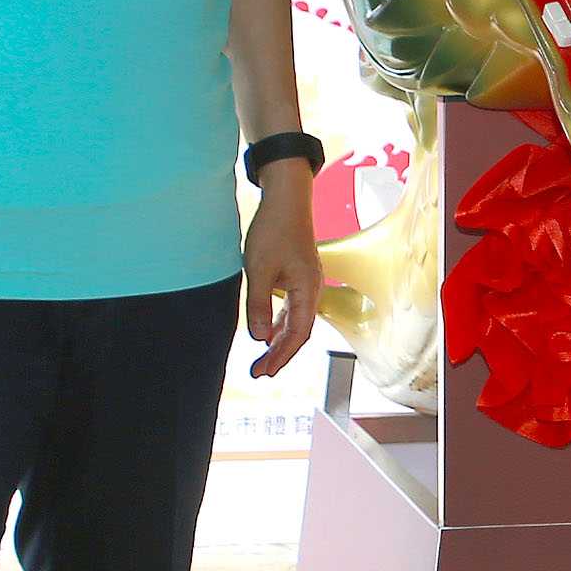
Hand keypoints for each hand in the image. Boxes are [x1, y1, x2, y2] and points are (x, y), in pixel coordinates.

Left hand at [241, 170, 321, 377]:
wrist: (286, 198)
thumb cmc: (274, 229)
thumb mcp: (259, 270)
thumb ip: (259, 305)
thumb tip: (259, 337)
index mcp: (308, 289)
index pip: (297, 333)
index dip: (281, 355)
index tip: (263, 371)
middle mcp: (312, 289)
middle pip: (299, 331)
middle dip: (279, 354)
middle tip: (258, 372)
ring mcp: (307, 282)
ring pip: (295, 321)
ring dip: (278, 340)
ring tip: (262, 358)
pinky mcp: (298, 275)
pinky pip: (292, 308)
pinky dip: (279, 322)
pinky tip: (267, 332)